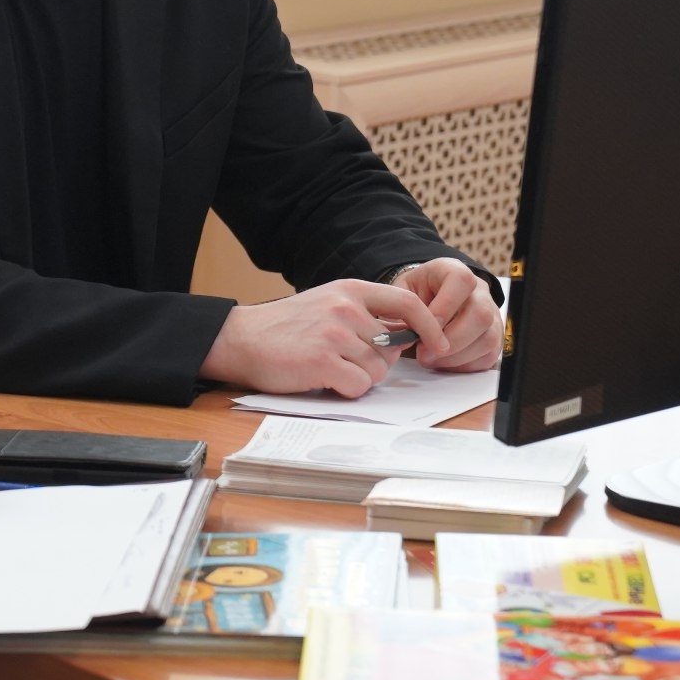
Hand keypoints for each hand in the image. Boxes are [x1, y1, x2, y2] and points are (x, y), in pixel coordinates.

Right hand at [197, 279, 448, 397]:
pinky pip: (358, 386)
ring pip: (377, 371)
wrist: (240, 339)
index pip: (409, 302)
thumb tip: (403, 338)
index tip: (438, 343)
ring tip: (328, 368)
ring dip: (358, 377)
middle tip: (343, 360)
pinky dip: (344, 390)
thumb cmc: (283, 327)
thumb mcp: (326, 304)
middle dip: (374, 361)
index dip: (430, 325)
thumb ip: (363, 313)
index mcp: (351, 290)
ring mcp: (335, 334)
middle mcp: (346, 308)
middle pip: (392, 348)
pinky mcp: (323, 361)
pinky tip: (322, 379)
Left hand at [388, 259, 502, 371]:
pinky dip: (464, 365)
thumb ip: (404, 309)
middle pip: (480, 314)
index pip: (462, 281)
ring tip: (430, 359)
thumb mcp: (401, 293)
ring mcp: (491, 314)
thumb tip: (407, 336)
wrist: (424, 300)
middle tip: (424, 353)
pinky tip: (443, 363)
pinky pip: (488, 356)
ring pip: (488, 338)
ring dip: (456, 357)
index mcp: (453, 271)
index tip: (425, 326)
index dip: (445, 306)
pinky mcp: (494, 337)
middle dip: (451, 340)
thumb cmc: (412, 296)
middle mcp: (479, 291)